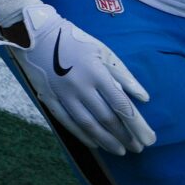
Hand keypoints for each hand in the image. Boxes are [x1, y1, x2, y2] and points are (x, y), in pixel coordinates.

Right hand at [0, 3, 154, 154]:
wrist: (36, 34)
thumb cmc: (74, 40)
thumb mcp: (103, 51)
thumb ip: (124, 75)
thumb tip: (144, 98)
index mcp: (97, 73)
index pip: (122, 106)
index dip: (137, 126)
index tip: (149, 139)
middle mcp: (80, 87)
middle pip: (107, 119)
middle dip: (125, 137)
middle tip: (138, 149)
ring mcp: (63, 94)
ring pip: (87, 124)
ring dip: (106, 141)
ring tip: (120, 151)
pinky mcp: (48, 97)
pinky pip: (66, 121)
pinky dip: (82, 135)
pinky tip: (95, 143)